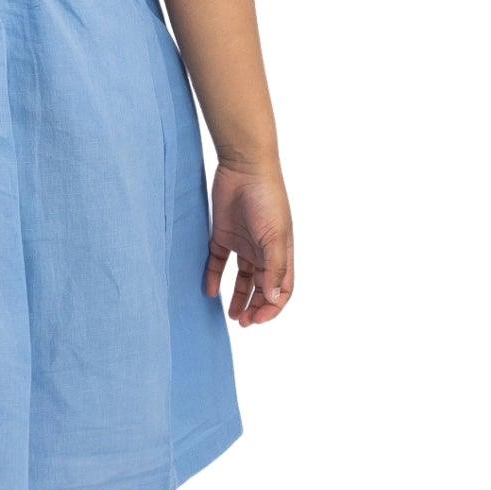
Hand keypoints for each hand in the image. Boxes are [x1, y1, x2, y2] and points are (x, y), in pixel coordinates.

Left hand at [205, 160, 294, 326]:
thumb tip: (272, 299)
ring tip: (231, 315)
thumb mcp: (274, 237)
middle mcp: (263, 251)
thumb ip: (274, 268)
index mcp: (281, 253)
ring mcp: (243, 243)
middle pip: (261, 287)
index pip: (281, 289)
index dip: (273, 307)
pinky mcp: (222, 234)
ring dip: (238, 297)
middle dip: (255, 307)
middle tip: (243, 322)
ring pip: (241, 278)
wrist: (243, 167)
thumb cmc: (266, 199)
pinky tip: (209, 291)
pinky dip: (213, 277)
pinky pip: (217, 262)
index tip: (258, 320)